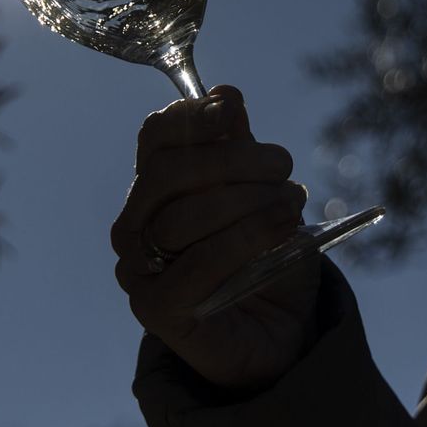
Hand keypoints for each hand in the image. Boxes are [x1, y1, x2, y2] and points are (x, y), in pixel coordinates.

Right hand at [111, 85, 319, 390]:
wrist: (282, 331)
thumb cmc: (268, 256)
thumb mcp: (264, 192)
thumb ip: (241, 149)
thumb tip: (225, 94)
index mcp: (154, 186)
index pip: (155, 137)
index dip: (191, 117)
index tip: (231, 110)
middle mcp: (134, 224)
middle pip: (168, 173)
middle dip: (232, 160)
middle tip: (283, 165)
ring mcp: (138, 269)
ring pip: (182, 219)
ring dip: (247, 203)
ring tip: (292, 204)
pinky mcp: (155, 309)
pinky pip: (195, 267)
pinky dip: (244, 242)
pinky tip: (282, 232)